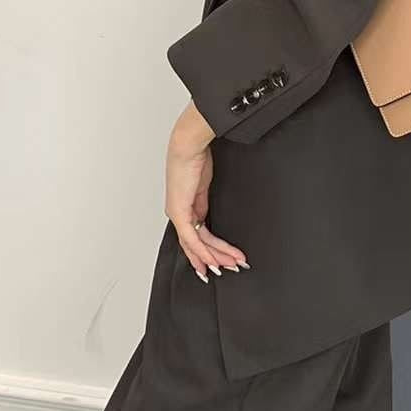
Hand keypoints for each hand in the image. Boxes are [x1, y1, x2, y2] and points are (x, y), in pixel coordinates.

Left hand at [166, 105, 249, 281]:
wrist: (189, 144)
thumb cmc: (197, 155)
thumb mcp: (206, 181)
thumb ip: (206, 199)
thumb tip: (213, 213)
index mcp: (187, 205)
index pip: (197, 234)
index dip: (209, 250)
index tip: (221, 261)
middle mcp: (180, 212)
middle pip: (198, 243)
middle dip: (216, 257)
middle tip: (231, 267)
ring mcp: (178, 213)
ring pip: (197, 244)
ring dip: (215, 255)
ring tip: (232, 263)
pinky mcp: (179, 212)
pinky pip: (191, 238)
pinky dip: (203, 250)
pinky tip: (213, 259)